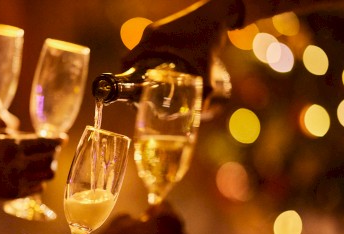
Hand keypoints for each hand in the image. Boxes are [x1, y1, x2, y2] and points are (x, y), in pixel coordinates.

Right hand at [0, 133, 61, 197]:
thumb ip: (18, 137)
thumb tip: (38, 138)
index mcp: (13, 146)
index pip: (44, 143)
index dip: (57, 141)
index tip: (63, 139)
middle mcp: (18, 163)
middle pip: (50, 159)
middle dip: (54, 154)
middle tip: (52, 152)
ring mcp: (18, 180)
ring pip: (48, 175)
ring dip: (50, 168)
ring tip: (45, 165)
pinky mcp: (16, 193)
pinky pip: (39, 188)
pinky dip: (40, 181)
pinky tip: (35, 177)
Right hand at [121, 0, 238, 97]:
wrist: (218, 12)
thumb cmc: (209, 35)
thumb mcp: (206, 65)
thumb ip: (205, 89)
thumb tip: (202, 111)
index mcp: (151, 42)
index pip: (125, 62)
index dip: (125, 81)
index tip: (132, 95)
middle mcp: (149, 34)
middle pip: (131, 60)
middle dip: (134, 78)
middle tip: (142, 95)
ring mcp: (154, 30)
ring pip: (139, 54)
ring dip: (141, 69)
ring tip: (150, 86)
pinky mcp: (160, 29)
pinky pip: (147, 48)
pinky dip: (148, 60)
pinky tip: (159, 72)